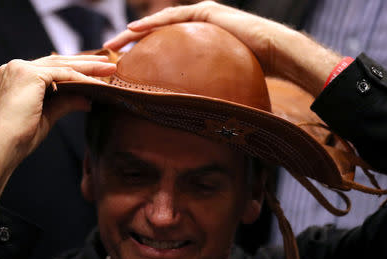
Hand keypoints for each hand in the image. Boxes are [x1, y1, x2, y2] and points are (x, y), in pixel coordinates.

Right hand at [0, 55, 115, 201]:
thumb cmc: (20, 137)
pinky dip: (83, 79)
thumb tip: (88, 100)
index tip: (94, 72)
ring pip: (63, 65)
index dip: (74, 68)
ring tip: (109, 69)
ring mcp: (21, 68)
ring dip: (89, 68)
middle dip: (86, 63)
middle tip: (107, 64)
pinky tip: (98, 83)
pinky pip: (64, 75)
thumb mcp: (48, 115)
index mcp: (17, 76)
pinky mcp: (29, 74)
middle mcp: (16, 68)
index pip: (51, 68)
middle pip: (58, 62)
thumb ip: (66, 102)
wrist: (3, 146)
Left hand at [104, 1, 341, 95]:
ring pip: (160, 23)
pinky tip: (134, 30)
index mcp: (197, 43)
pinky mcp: (206, 12)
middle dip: (131, 43)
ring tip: (114, 43)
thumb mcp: (221, 82)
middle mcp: (196, 28)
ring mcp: (200, 16)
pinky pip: (173, 17)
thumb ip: (205, 90)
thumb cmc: (255, 71)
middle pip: (157, 34)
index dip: (143, 55)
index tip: (124, 67)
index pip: (164, 47)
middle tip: (109, 54)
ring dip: (135, 32)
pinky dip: (153, 23)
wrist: (277, 53)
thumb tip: (195, 118)